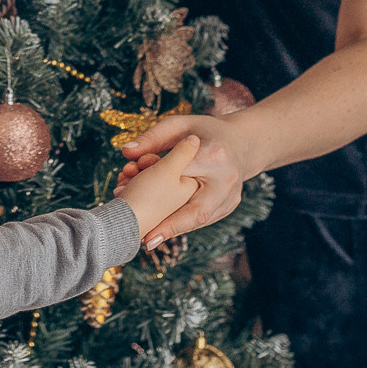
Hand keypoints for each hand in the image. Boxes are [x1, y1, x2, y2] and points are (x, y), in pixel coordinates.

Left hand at [118, 114, 253, 245]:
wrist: (241, 142)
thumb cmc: (204, 131)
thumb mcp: (179, 125)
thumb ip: (152, 138)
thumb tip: (125, 151)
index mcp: (214, 155)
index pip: (182, 178)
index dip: (160, 194)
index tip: (138, 209)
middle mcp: (226, 180)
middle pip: (197, 210)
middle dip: (171, 227)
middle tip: (146, 241)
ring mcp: (231, 196)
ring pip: (200, 219)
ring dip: (174, 228)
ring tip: (149, 238)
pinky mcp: (230, 205)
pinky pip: (204, 218)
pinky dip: (183, 223)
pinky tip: (163, 229)